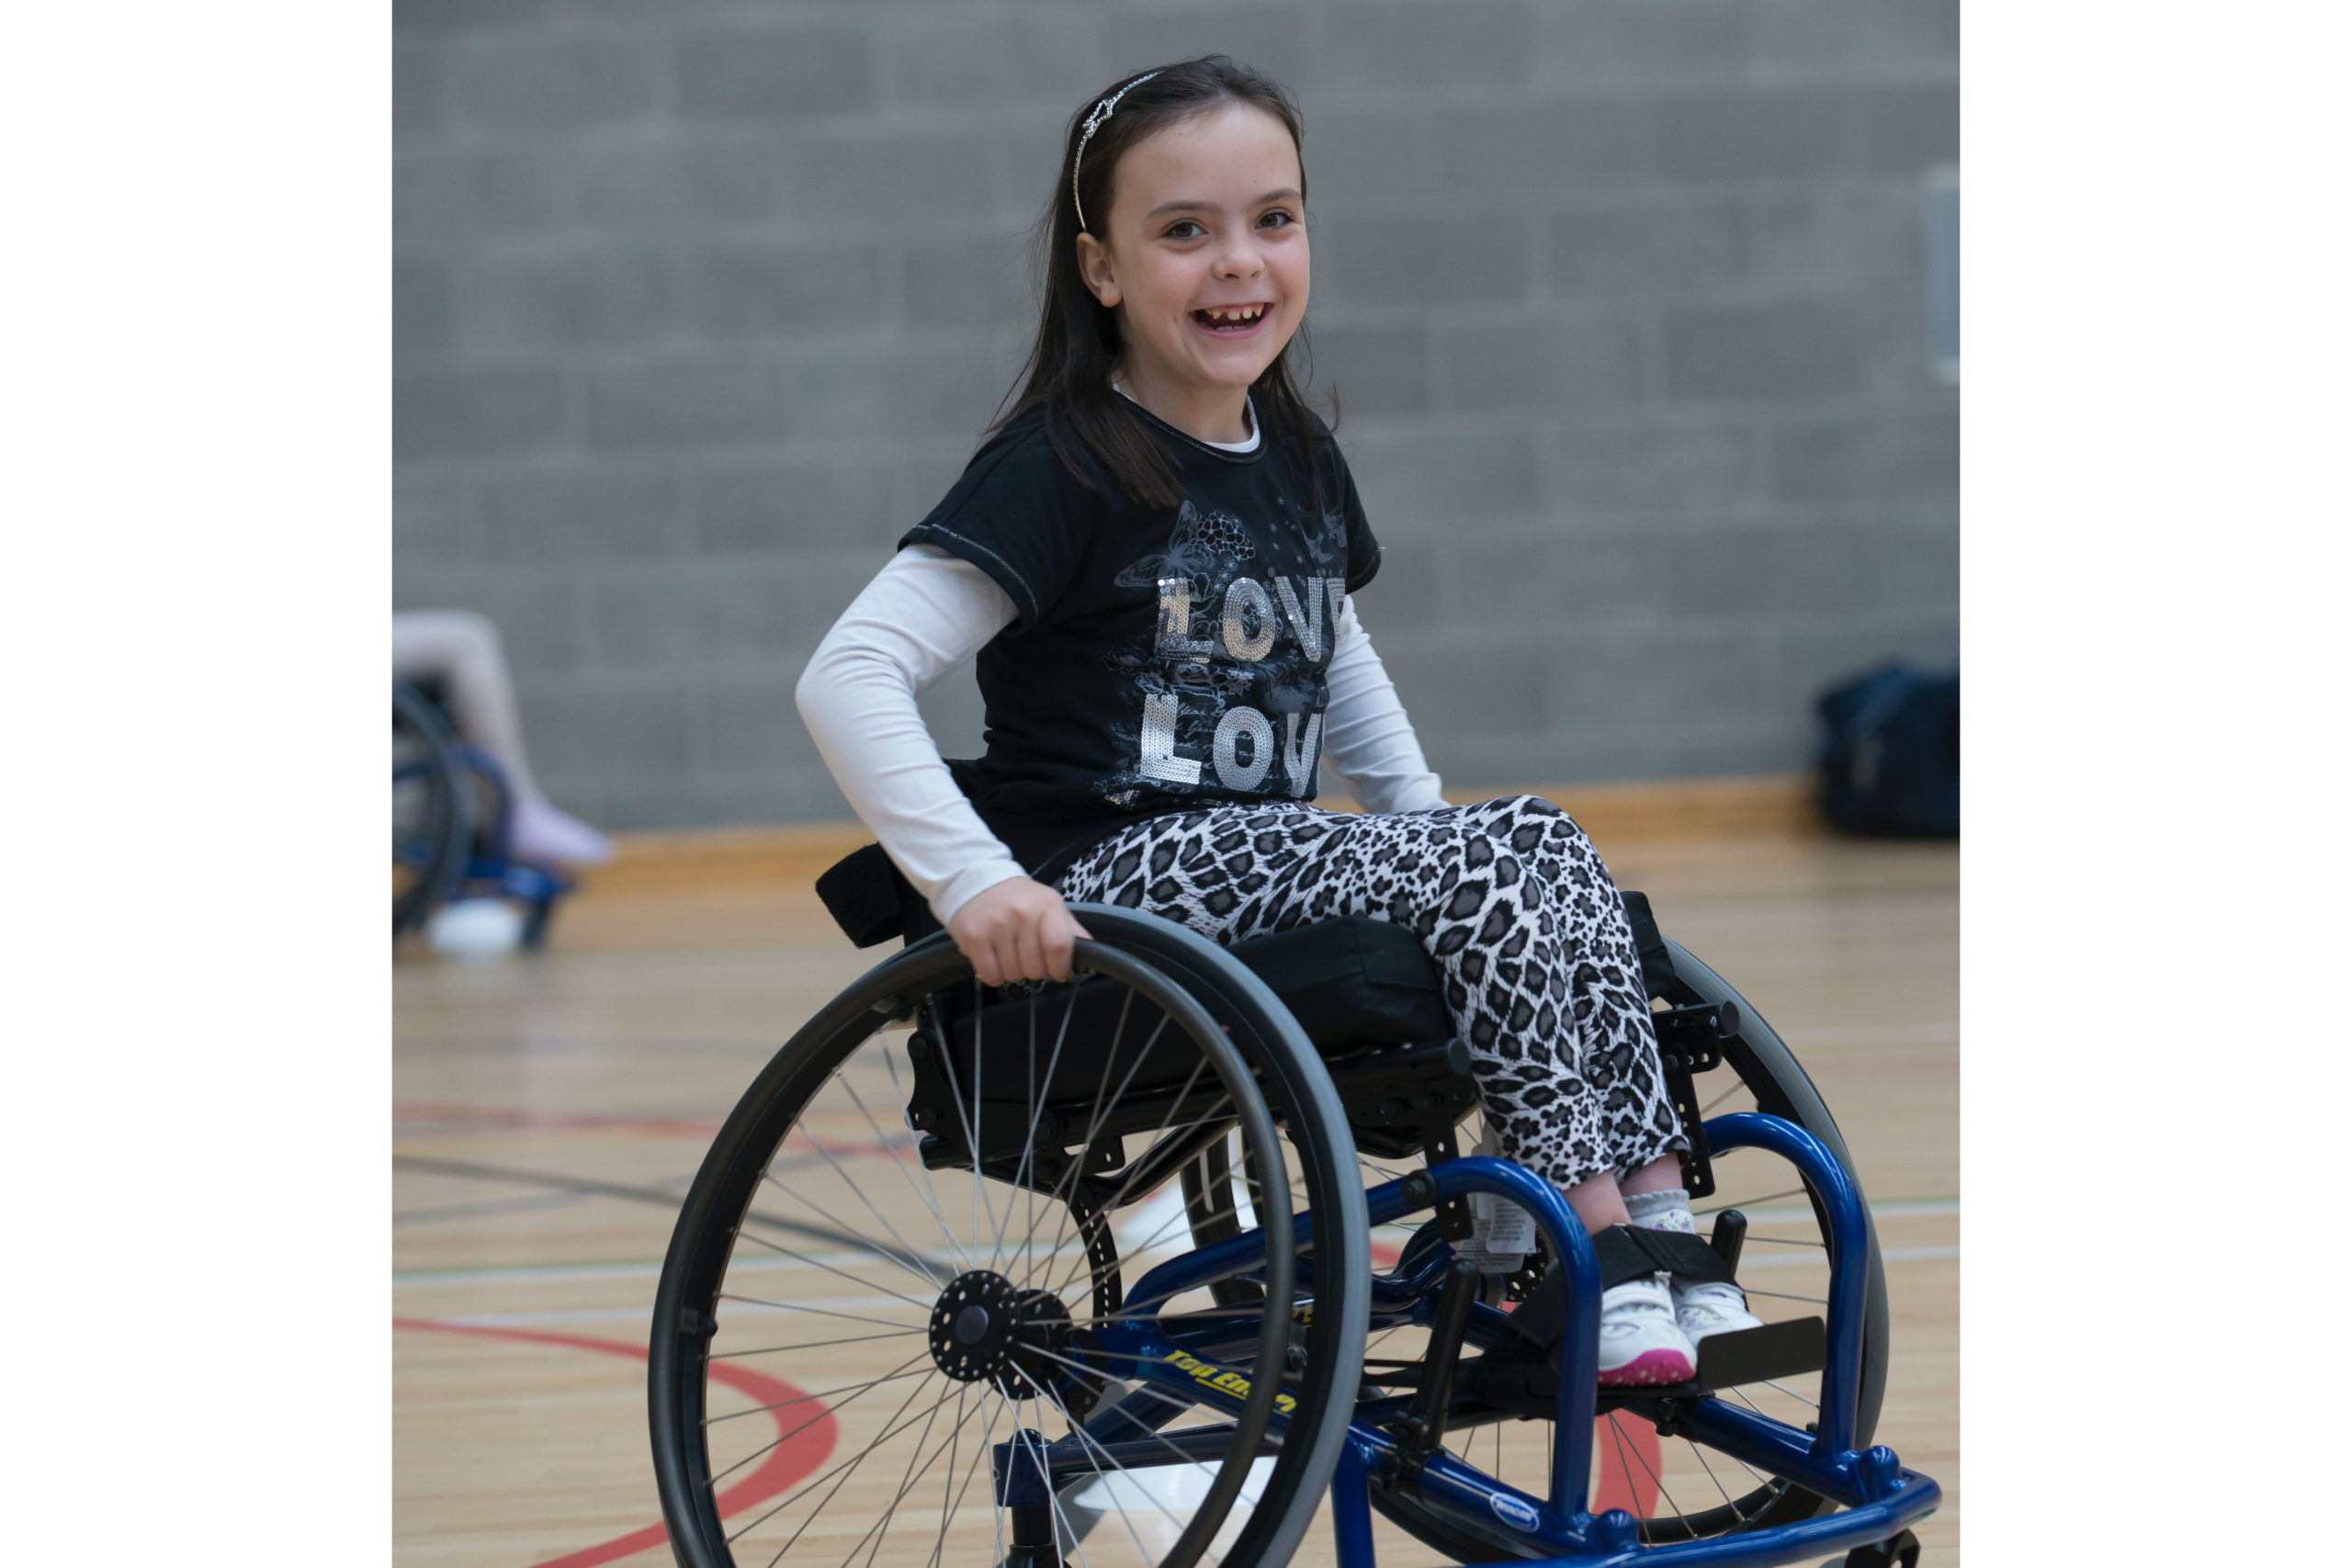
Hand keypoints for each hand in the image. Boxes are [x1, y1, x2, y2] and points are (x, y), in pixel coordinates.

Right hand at [947, 878, 1093, 986]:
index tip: (1058, 972)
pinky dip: (993, 975)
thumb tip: (1091, 951)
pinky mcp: (974, 937)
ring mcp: (996, 925)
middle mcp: (1022, 913)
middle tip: (1026, 955)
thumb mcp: (1049, 905)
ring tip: (1007, 951)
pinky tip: (993, 958)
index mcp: (1047, 904)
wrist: (976, 881)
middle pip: (1036, 968)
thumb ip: (1070, 929)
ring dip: (1012, 971)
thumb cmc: (1018, 899)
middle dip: (1034, 970)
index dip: (1060, 967)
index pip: (1059, 945)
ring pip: (1013, 974)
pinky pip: (991, 975)